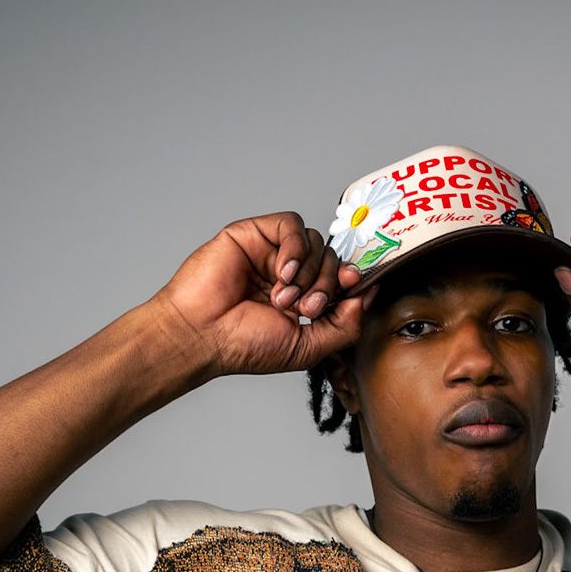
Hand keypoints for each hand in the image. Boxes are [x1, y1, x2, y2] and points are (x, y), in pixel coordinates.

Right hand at [152, 212, 366, 379]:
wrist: (202, 335)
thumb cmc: (244, 346)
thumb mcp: (307, 347)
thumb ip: (344, 325)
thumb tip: (368, 295)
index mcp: (302, 298)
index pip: (341, 277)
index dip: (352, 280)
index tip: (352, 288)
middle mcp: (289, 273)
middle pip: (332, 258)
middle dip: (326, 283)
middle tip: (306, 307)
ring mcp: (271, 253)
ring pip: (316, 241)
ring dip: (308, 271)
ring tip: (283, 297)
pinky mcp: (253, 234)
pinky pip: (292, 224)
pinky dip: (294, 248)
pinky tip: (280, 273)